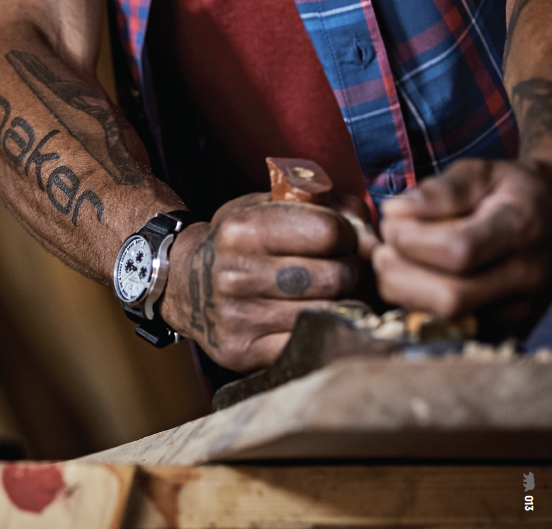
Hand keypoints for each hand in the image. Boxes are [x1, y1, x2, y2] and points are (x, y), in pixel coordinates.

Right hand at [160, 192, 361, 371]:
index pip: (328, 231)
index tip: (343, 237)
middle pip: (334, 275)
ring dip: (340, 300)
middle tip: (341, 265)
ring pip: (326, 311)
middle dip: (349, 268)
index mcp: (244, 230)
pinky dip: (320, 328)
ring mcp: (239, 316)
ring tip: (330, 289)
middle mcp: (237, 274)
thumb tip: (370, 228)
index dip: (348, 233)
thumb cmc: (236, 239)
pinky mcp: (243, 351)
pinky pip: (305, 341)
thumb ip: (319, 204)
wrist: (184, 281)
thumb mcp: (264, 205)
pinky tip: (316, 314)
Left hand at [372, 158, 551, 334]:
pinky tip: (414, 280)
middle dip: (400, 272)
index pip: (459, 250)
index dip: (412, 240)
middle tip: (383, 246)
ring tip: (394, 259)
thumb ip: (440, 190)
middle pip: (450, 297)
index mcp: (521, 227)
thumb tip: (395, 211)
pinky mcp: (506, 330)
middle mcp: (525, 276)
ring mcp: (519, 310)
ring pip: (445, 321)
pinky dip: (419, 308)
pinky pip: (450, 332)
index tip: (391, 221)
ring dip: (403, 291)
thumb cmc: (507, 192)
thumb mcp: (479, 173)